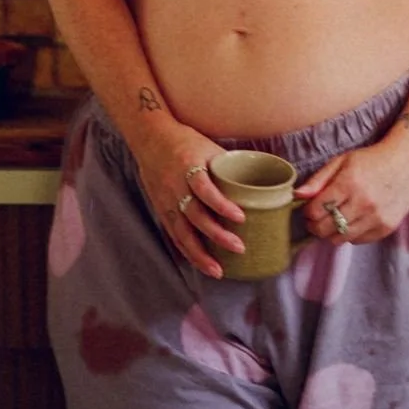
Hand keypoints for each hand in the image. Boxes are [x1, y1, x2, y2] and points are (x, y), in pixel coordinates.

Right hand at [130, 126, 246, 278]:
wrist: (151, 138)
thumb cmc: (185, 141)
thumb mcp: (208, 147)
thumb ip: (228, 166)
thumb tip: (257, 180)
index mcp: (188, 166)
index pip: (205, 189)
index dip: (221, 205)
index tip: (240, 217)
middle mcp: (175, 186)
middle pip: (195, 215)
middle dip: (217, 235)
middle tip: (239, 248)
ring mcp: (166, 200)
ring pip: (182, 232)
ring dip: (200, 254)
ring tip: (218, 270)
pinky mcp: (161, 209)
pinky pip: (174, 234)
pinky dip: (187, 251)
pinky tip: (200, 264)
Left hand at [293, 138, 408, 246]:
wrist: (406, 161)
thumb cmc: (371, 159)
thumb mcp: (342, 161)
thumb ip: (318, 179)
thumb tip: (298, 195)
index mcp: (349, 183)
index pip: (316, 211)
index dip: (308, 212)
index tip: (309, 208)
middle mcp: (363, 203)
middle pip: (326, 229)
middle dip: (316, 226)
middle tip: (316, 218)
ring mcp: (376, 217)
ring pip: (341, 239)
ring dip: (332, 232)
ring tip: (334, 220)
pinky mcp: (386, 227)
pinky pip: (358, 240)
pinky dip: (351, 234)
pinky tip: (353, 219)